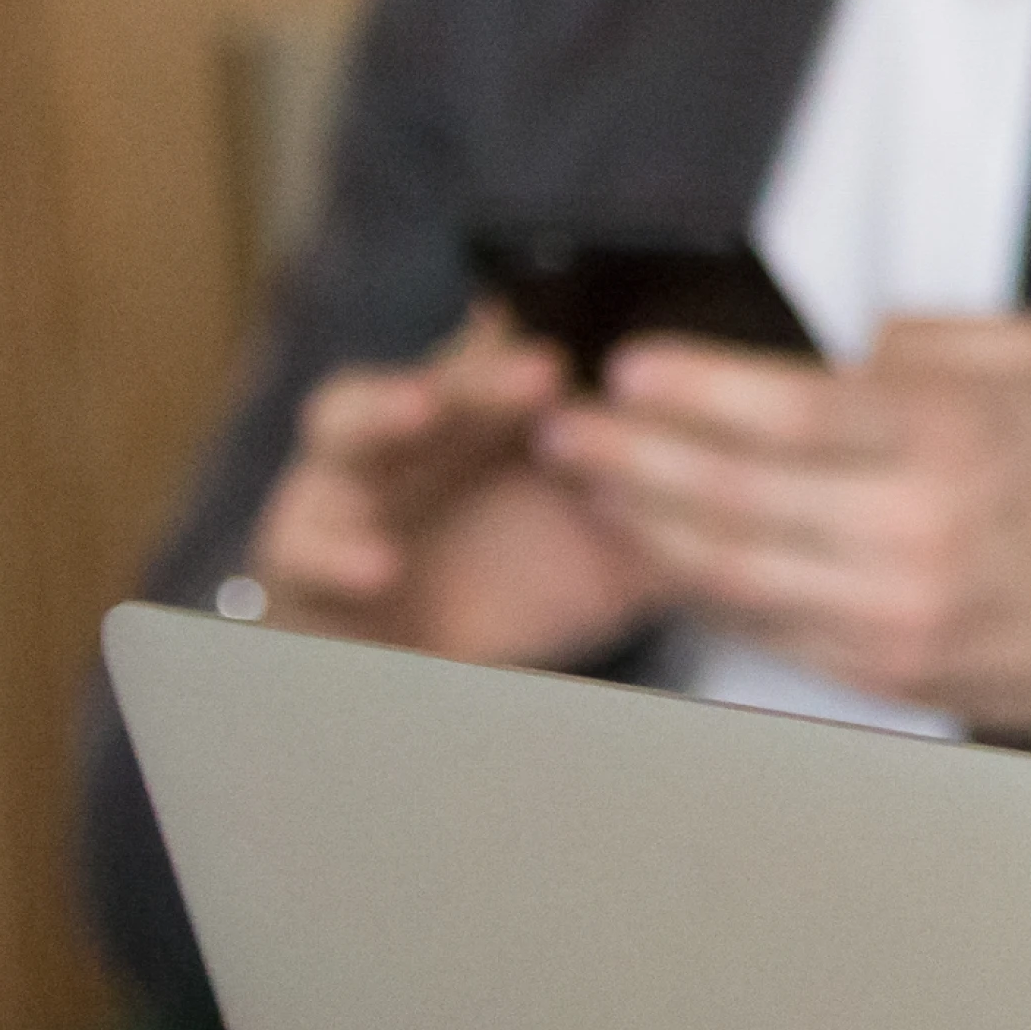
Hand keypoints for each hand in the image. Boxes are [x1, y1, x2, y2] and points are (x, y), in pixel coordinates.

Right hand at [237, 315, 651, 669]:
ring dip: (378, 410)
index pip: (504, 359)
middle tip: (545, 370)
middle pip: (440, 380)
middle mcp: (410, 438)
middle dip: (485, 372)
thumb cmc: (520, 590)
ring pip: (342, 428)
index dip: (543, 345)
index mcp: (486, 418)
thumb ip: (659, 501)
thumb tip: (730, 455)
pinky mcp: (300, 565)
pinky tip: (377, 563)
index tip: (593, 341)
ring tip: (419, 407)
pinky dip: (332, 550)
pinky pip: (300, 548)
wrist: (426, 688)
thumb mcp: (609, 548)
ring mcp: (344, 492)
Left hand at [537, 312, 1030, 738]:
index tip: (627, 367)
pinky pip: (761, 627)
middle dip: (629, 458)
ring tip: (585, 485)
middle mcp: (914, 533)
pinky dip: (696, 586)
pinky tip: (656, 548)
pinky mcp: (881, 670)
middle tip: (563, 427)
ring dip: (641, 527)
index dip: (693, 389)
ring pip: (728, 573)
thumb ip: (931, 339)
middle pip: (732, 496)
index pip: (790, 411)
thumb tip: (842, 349)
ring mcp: (892, 614)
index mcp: (953, 439)